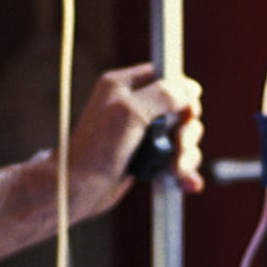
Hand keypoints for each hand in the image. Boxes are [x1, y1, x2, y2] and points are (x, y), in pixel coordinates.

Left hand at [65, 63, 203, 221]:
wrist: (78, 190)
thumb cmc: (96, 150)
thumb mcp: (129, 113)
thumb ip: (161, 96)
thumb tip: (189, 89)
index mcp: (123, 85)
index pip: (164, 75)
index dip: (183, 92)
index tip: (187, 111)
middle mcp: (133, 105)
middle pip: (179, 108)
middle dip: (186, 130)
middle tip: (179, 144)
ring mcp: (140, 133)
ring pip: (180, 136)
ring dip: (187, 154)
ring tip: (176, 169)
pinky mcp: (145, 157)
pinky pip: (175, 159)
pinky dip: (184, 171)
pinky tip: (185, 181)